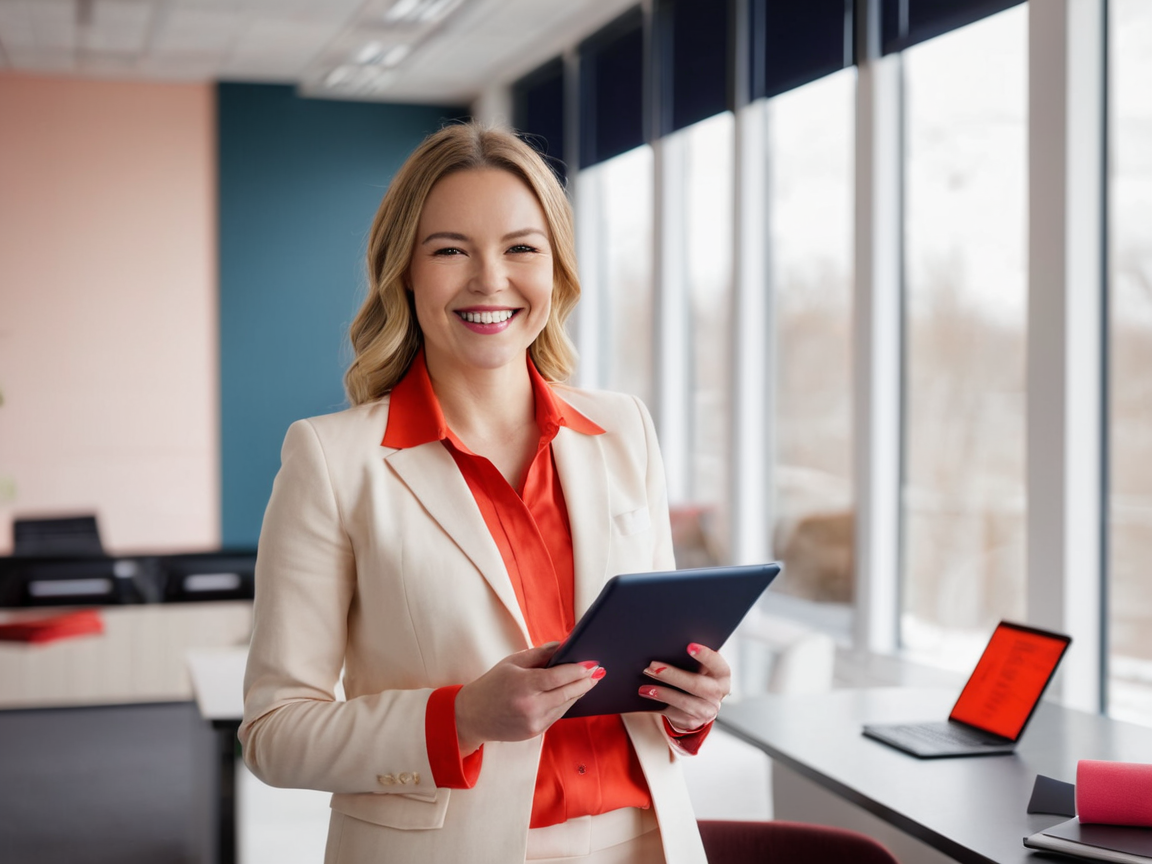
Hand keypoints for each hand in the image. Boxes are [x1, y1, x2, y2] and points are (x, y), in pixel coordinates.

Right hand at [454, 643, 603, 754]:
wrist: (472, 716)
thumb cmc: (492, 685)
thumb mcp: (512, 662)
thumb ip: (539, 654)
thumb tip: (563, 646)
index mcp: (522, 685)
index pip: (558, 677)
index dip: (578, 670)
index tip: (592, 663)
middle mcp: (529, 706)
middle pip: (567, 693)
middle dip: (585, 682)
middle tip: (599, 671)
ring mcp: (533, 722)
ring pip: (565, 705)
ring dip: (579, 692)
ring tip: (590, 680)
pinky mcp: (535, 732)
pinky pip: (557, 715)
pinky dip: (567, 703)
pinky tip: (574, 693)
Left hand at [638, 642, 730, 732]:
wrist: (697, 704)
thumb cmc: (696, 676)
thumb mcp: (701, 666)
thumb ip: (693, 658)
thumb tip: (670, 645)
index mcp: (722, 675)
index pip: (717, 664)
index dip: (705, 655)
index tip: (689, 646)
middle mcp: (718, 694)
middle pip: (697, 684)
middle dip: (673, 675)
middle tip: (652, 666)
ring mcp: (707, 711)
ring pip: (684, 702)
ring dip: (663, 693)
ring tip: (645, 686)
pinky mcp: (693, 722)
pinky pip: (675, 714)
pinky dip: (659, 704)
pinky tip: (648, 696)